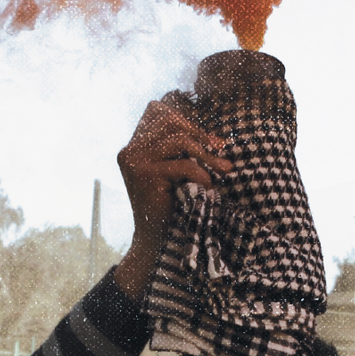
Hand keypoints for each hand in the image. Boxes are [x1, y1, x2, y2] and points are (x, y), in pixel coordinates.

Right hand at [113, 98, 229, 297]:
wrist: (155, 242)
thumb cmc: (170, 207)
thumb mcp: (176, 173)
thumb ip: (184, 151)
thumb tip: (217, 138)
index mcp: (134, 147)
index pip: (160, 112)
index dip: (188, 121)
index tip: (213, 141)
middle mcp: (130, 150)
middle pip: (171, 121)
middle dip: (200, 134)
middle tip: (221, 152)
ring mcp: (134, 161)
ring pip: (179, 140)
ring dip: (207, 155)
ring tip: (224, 170)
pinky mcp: (145, 175)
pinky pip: (183, 164)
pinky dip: (201, 173)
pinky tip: (209, 185)